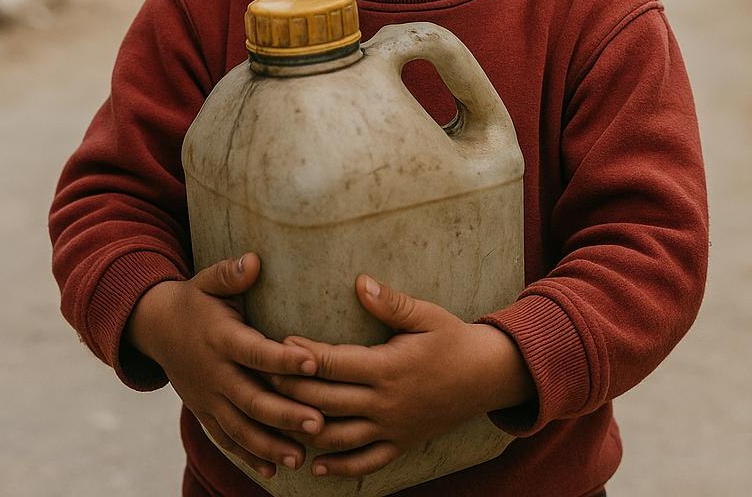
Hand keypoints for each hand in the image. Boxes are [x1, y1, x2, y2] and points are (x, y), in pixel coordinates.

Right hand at [125, 253, 323, 478]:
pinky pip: (226, 440)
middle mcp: (214, 372)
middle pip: (251, 399)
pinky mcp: (204, 412)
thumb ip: (231, 272)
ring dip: (270, 444)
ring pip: (240, 428)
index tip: (313, 364)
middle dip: (285, 414)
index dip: (283, 358)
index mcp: (221, 338)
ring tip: (301, 457)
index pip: (255, 351)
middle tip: (319, 423)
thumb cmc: (195, 300)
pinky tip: (274, 471)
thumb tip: (254, 260)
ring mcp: (207, 397)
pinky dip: (249, 456)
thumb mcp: (208, 280)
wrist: (155, 328)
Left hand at [269, 275, 533, 478]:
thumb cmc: (453, 339)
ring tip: (276, 420)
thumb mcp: (427, 315)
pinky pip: (366, 463)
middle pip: (326, 400)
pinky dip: (340, 468)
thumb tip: (360, 282)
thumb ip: (391, 302)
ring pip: (339, 437)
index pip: (334, 362)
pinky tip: (315, 467)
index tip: (279, 341)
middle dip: (292, 389)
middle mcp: (386, 403)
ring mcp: (392, 428)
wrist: (488, 377)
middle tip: (263, 376)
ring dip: (305, 430)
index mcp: (388, 367)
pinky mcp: (401, 443)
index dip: (303, 353)